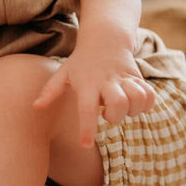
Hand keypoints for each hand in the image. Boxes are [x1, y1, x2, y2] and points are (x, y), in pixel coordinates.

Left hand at [34, 48, 157, 147]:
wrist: (104, 40)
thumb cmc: (80, 62)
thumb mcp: (63, 73)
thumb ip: (50, 91)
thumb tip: (35, 107)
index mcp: (87, 83)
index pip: (86, 109)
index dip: (87, 129)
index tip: (85, 145)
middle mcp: (107, 81)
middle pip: (118, 103)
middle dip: (115, 117)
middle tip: (107, 115)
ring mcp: (125, 79)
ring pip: (137, 99)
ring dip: (132, 110)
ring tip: (121, 108)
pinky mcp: (138, 78)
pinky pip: (150, 95)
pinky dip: (146, 105)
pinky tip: (134, 104)